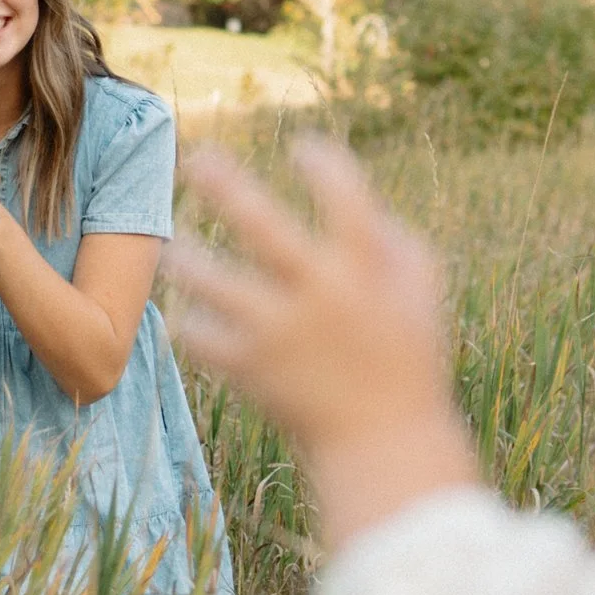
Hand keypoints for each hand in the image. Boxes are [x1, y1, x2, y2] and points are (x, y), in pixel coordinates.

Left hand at [164, 141, 479, 547]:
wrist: (384, 445)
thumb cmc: (406, 359)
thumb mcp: (421, 294)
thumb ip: (396, 239)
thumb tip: (356, 197)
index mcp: (366, 271)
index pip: (345, 197)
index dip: (323, 164)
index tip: (302, 148)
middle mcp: (320, 295)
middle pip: (262, 226)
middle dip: (227, 185)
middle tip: (196, 157)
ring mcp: (280, 334)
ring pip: (212, 281)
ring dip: (186, 259)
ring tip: (173, 248)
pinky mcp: (251, 370)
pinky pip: (200, 334)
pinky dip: (190, 322)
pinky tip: (190, 315)